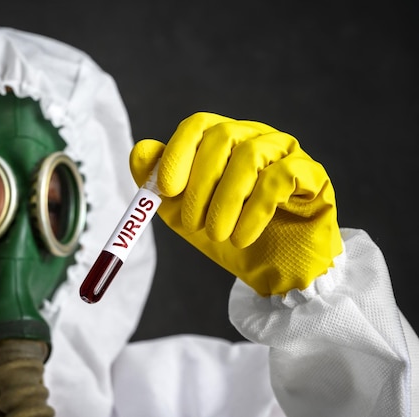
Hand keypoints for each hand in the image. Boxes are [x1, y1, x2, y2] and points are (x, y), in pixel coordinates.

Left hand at [130, 112, 342, 295]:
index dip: (178, 153)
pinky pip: (282, 177)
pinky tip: (243, 238)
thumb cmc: (229, 236)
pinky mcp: (312, 175)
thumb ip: (161, 184)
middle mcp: (255, 138)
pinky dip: (255, 211)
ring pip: (250, 157)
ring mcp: (286, 153)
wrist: (274, 272)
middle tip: (191, 224)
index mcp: (224, 142)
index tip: (165, 189)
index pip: (198, 125)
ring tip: (218, 236)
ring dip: (226, 201)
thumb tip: (140, 151)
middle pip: (223, 136)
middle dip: (200, 184)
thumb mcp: (183, 214)